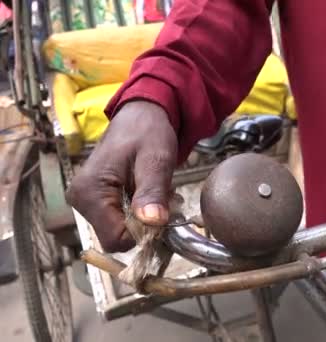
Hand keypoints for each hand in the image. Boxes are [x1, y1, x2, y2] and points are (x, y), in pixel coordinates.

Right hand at [66, 101, 177, 251]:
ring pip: (121, 232)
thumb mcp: (156, 159)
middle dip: (145, 225)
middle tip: (164, 198)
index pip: (116, 238)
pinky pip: (119, 222)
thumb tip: (152, 222)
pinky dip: (139, 213)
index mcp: (89, 191)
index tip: (163, 212)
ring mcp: (85, 202)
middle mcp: (79, 200)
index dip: (144, 232)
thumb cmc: (147, 132)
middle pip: (118, 238)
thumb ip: (152, 191)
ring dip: (144, 218)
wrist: (140, 117)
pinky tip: (147, 193)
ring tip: (156, 191)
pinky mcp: (94, 202)